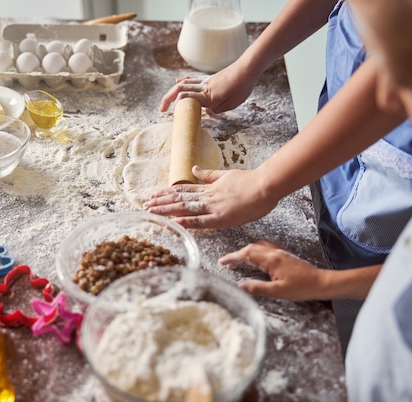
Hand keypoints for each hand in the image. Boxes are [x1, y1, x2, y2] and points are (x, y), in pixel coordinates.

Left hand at [144, 165, 277, 228]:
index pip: (183, 190)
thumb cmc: (250, 180)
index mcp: (209, 188)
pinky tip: (173, 222)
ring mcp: (213, 207)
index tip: (154, 195)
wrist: (265, 185)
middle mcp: (207, 197)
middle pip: (179, 199)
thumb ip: (210, 174)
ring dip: (167, 210)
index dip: (167, 193)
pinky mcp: (221, 218)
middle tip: (145, 205)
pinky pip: (200, 221)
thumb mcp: (226, 174)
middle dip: (161, 203)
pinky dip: (186, 221)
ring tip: (151, 211)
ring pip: (185, 208)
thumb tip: (194, 169)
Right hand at [159, 61, 258, 112]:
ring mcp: (204, 81)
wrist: (247, 69)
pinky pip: (191, 79)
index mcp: (208, 96)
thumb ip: (217, 110)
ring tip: (166, 100)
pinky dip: (182, 82)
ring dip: (172, 92)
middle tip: (161, 110)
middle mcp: (203, 88)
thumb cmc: (242, 87)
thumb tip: (206, 112)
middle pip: (180, 90)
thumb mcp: (231, 104)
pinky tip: (177, 82)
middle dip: (167, 99)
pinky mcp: (208, 78)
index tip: (174, 115)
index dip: (177, 106)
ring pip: (183, 84)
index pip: (186, 99)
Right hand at [219, 239, 327, 300]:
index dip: (233, 257)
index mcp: (271, 260)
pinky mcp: (285, 255)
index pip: (247, 254)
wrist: (320, 282)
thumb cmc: (301, 288)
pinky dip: (257, 250)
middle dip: (237, 254)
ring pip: (259, 246)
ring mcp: (281, 252)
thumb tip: (241, 286)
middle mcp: (275, 253)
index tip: (223, 261)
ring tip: (240, 260)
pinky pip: (266, 247)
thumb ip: (258, 288)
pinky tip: (257, 258)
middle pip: (251, 248)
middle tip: (228, 263)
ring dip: (247, 251)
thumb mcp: (278, 292)